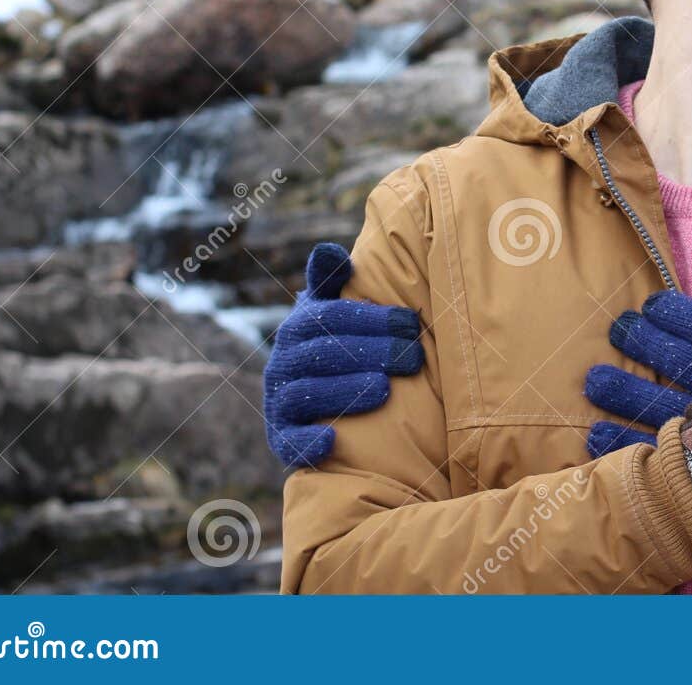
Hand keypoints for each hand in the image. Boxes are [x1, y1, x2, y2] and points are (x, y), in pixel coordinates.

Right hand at [262, 242, 424, 467]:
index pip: (330, 317)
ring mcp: (279, 401)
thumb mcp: (332, 312)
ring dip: (344, 391)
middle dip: (370, 352)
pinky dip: (306, 442)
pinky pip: (287, 442)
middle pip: (322, 353)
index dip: (371, 318)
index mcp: (299, 328)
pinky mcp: (281, 438)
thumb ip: (331, 282)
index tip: (410, 322)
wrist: (315, 404)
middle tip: (412, 358)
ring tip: (384, 389)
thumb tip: (328, 249)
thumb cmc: (339, 347)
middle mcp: (282, 363)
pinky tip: (332, 441)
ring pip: (304, 393)